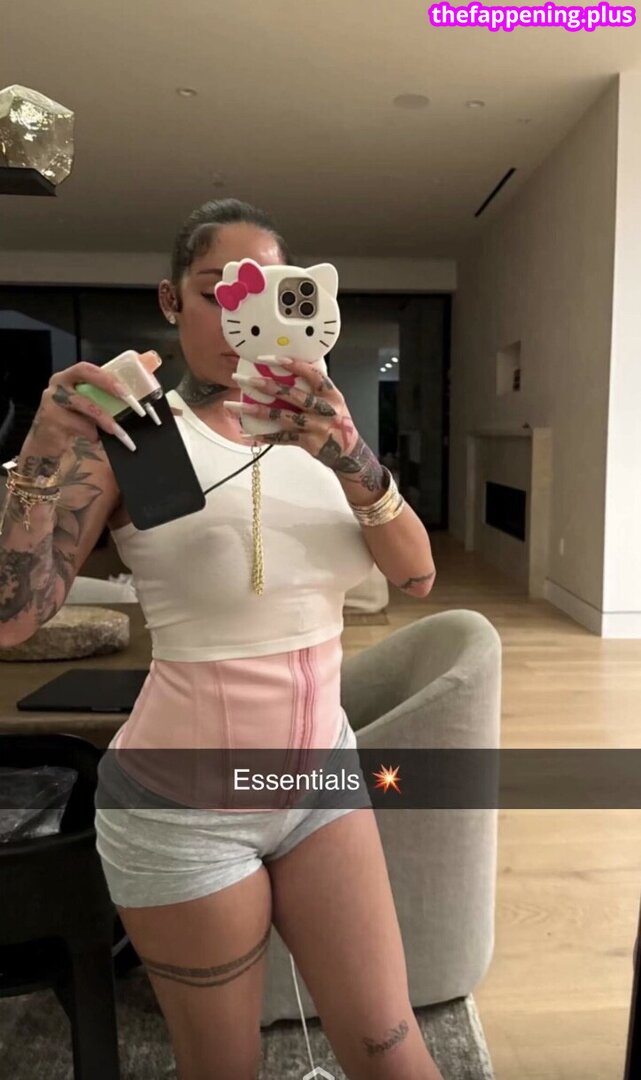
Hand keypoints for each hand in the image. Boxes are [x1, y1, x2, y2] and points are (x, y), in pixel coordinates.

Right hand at [28, 359, 148, 454]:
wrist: (49, 441)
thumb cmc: (75, 418)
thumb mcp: (93, 403)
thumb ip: (114, 388)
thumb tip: (152, 362)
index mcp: (71, 376)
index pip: (89, 368)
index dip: (109, 377)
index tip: (130, 390)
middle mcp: (59, 383)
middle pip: (85, 376)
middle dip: (110, 386)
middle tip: (132, 402)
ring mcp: (52, 400)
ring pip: (84, 405)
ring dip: (106, 419)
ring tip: (120, 432)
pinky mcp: (50, 419)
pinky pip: (78, 425)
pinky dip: (92, 433)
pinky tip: (96, 439)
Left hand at [224, 358, 361, 468]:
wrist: (350, 453)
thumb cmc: (337, 423)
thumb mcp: (334, 402)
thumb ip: (315, 389)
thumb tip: (288, 374)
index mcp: (331, 394)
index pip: (312, 374)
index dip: (292, 364)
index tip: (270, 358)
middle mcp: (325, 409)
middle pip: (292, 394)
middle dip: (265, 386)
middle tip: (243, 379)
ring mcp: (316, 427)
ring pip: (282, 417)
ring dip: (256, 411)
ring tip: (234, 406)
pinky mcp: (308, 443)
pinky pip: (282, 439)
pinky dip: (265, 436)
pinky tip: (248, 433)